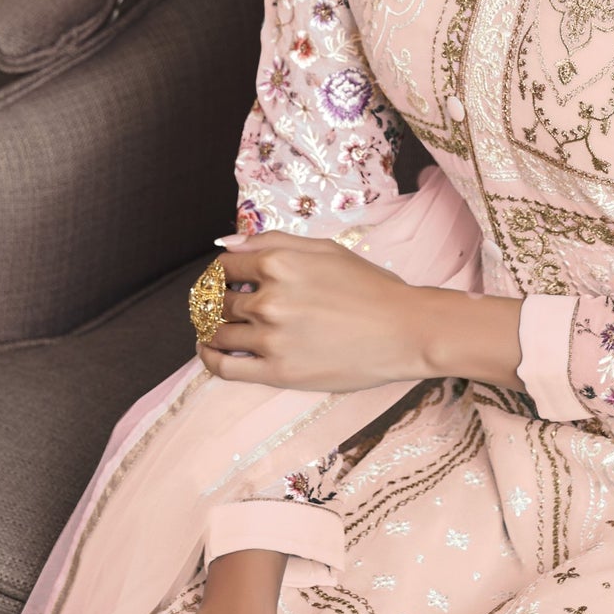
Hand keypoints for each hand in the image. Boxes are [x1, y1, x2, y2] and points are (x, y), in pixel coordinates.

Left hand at [196, 231, 426, 391]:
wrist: (404, 330)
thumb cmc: (370, 287)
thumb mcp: (325, 249)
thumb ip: (273, 241)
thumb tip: (227, 243)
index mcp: (278, 263)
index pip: (224, 267)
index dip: (223, 273)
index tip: (228, 281)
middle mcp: (269, 299)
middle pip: (218, 300)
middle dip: (219, 301)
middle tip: (229, 305)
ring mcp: (270, 338)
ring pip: (217, 332)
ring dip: (212, 328)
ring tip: (219, 327)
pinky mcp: (277, 372)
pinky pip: (224, 367)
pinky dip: (210, 357)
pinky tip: (210, 351)